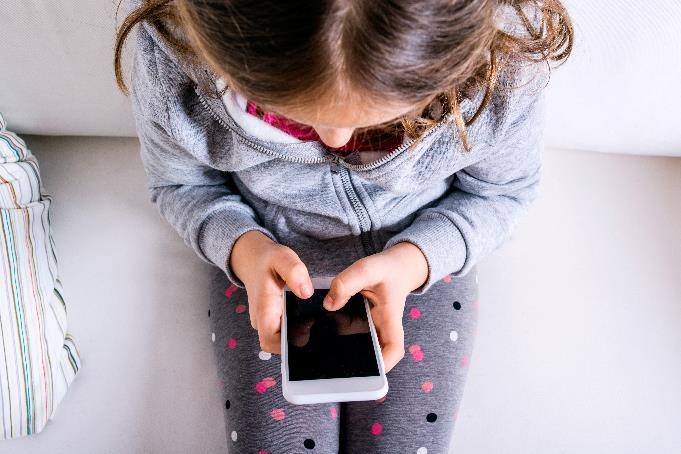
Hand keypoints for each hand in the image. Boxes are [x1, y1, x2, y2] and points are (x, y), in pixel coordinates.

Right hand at [230, 230, 313, 353]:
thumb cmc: (268, 259)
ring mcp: (265, 322)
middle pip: (278, 345)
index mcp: (264, 309)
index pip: (270, 341)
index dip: (288, 344)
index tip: (308, 330)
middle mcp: (261, 320)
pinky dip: (296, 328)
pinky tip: (309, 318)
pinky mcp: (271, 320)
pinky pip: (283, 332)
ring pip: (281, 340)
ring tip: (315, 321)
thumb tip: (306, 293)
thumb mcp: (282, 257)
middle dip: (298, 342)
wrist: (253, 259)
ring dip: (298, 335)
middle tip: (317, 326)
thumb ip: (294, 271)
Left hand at [321, 242, 428, 372]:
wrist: (396, 267)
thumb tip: (328, 304)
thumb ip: (347, 283)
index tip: (367, 369)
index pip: (393, 349)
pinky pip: (348, 333)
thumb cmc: (387, 269)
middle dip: (354, 364)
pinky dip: (334, 332)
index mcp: (389, 318)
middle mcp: (381, 328)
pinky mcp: (362, 323)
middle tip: (329, 365)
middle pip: (373, 356)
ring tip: (316, 345)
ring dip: (340, 349)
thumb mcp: (367, 269)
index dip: (384, 363)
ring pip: (358, 347)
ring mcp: (371, 328)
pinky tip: (316, 328)